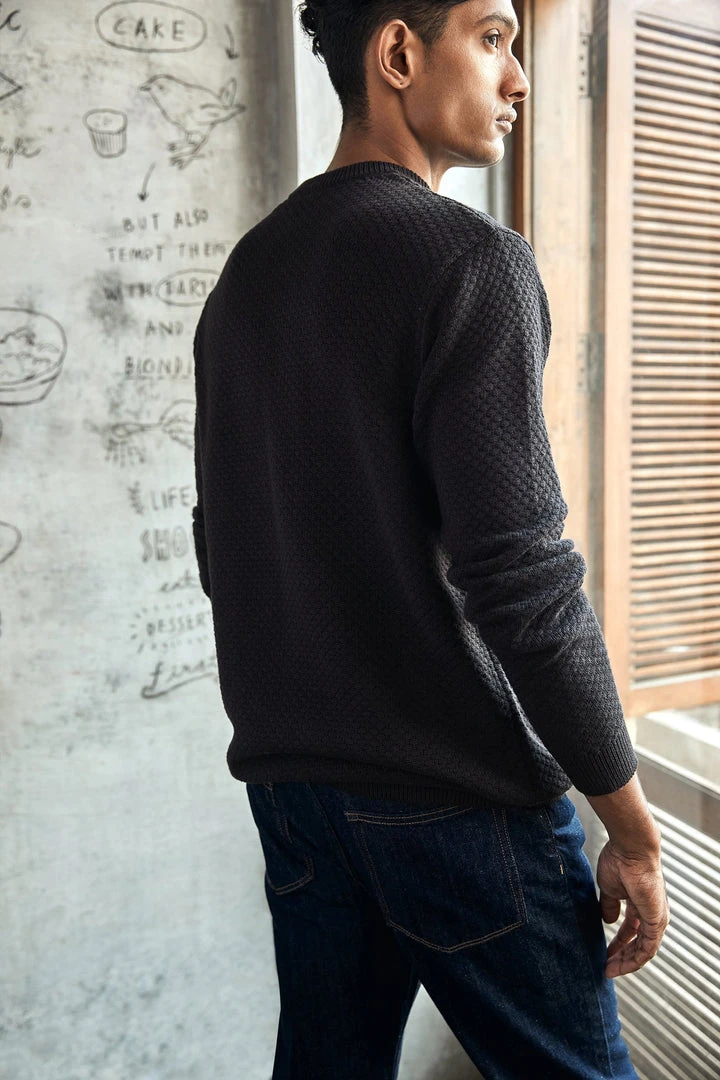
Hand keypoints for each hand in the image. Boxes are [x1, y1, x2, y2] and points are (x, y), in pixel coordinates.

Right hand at [595, 840, 669, 978]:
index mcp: (639, 905)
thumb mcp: (609, 889)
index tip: (604, 954)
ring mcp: (656, 919)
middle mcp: (651, 914)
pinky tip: (620, 964)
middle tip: (606, 966)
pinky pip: (647, 949)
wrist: (630, 850)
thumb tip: (608, 921)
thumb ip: (609, 906)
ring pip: (643, 950)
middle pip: (637, 944)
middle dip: (621, 957)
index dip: (618, 944)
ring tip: (610, 970)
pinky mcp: (657, 922)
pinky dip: (634, 960)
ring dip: (626, 962)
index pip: (631, 931)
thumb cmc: (619, 861)